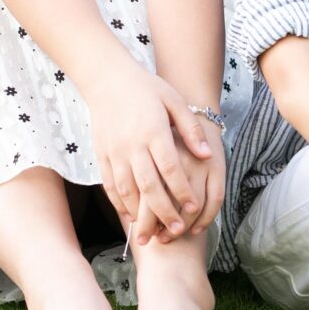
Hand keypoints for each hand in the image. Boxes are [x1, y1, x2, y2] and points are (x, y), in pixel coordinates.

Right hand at [90, 67, 200, 244]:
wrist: (107, 78)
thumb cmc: (146, 88)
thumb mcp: (174, 101)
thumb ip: (190, 130)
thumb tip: (207, 156)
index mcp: (153, 131)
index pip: (170, 169)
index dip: (182, 191)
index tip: (194, 207)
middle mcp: (132, 145)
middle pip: (149, 186)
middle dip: (164, 211)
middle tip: (176, 230)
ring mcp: (114, 151)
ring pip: (127, 190)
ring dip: (140, 213)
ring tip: (154, 231)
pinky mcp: (101, 154)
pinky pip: (109, 185)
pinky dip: (119, 204)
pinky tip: (130, 216)